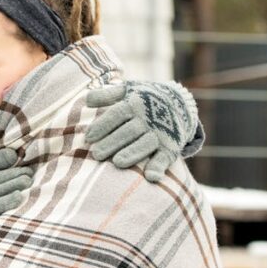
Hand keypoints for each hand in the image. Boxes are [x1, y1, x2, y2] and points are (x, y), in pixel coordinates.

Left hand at [85, 80, 199, 182]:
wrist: (179, 104)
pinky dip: (159, 167)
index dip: (103, 125)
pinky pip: (165, 158)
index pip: (117, 114)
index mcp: (135, 105)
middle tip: (96, 154)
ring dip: (132, 153)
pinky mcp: (170, 148)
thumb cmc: (144, 99)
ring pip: (145, 144)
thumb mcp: (128, 90)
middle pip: (129, 131)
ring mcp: (160, 134)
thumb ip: (107, 95)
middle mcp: (148, 120)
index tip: (89, 137)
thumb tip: (87, 99)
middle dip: (113, 142)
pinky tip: (150, 177)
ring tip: (117, 163)